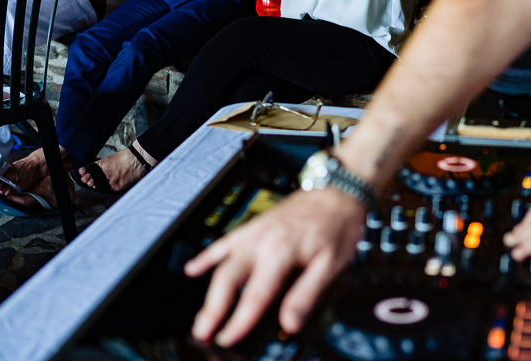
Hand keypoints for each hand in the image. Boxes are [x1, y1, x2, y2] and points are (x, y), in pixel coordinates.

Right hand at [185, 188, 364, 346]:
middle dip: (214, 309)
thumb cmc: (337, 223)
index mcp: (281, 251)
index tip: (227, 339)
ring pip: (222, 264)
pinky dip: (206, 256)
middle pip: (229, 280)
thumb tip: (290, 322)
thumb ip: (306, 294)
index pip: (255, 296)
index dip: (239, 321)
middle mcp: (261, 241)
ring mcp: (254, 232)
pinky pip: (224, 241)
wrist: (338, 191)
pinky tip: (192, 270)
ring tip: (200, 317)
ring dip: (209, 292)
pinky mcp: (253, 226)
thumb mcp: (331, 263)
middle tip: (203, 333)